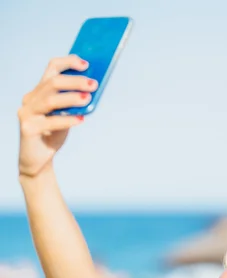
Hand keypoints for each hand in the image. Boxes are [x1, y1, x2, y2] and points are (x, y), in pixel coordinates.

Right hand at [18, 55, 97, 177]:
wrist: (38, 162)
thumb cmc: (52, 136)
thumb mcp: (64, 116)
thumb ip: (72, 104)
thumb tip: (91, 91)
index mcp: (38, 92)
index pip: (52, 69)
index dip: (68, 62)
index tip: (86, 64)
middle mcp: (30, 99)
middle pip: (53, 82)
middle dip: (75, 81)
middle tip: (94, 84)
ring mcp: (27, 113)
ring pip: (51, 100)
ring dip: (72, 98)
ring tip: (88, 99)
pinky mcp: (27, 128)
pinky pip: (50, 121)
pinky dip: (67, 120)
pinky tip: (81, 119)